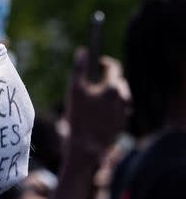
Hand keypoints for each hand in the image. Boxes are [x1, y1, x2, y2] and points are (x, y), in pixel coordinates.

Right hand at [64, 49, 129, 170]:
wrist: (85, 147)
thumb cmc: (78, 117)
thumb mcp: (74, 90)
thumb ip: (79, 68)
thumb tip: (82, 51)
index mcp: (112, 87)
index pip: (113, 67)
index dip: (104, 63)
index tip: (97, 63)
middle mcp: (123, 98)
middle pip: (118, 82)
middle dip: (107, 80)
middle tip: (92, 84)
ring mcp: (124, 112)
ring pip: (119, 97)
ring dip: (109, 95)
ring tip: (94, 100)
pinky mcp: (122, 124)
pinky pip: (118, 111)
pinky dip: (109, 108)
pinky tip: (96, 114)